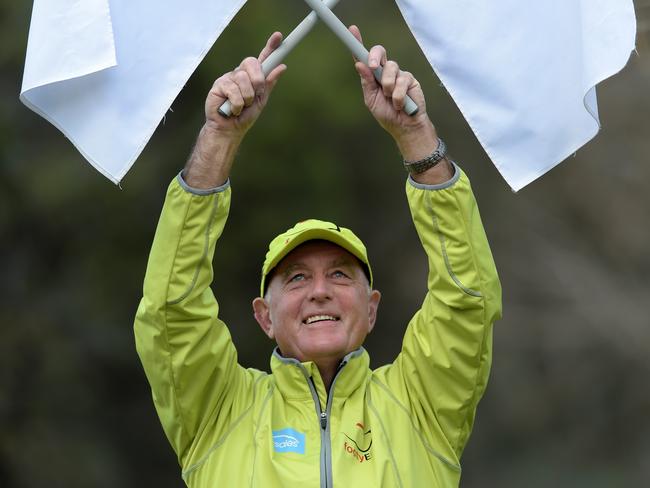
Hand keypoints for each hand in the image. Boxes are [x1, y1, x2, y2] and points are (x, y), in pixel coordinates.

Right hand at [204, 31, 286, 138]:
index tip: (279, 36)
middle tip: (255, 94)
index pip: (263, 58)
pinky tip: (232, 109)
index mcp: (253, 76)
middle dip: (257, 80)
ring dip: (246, 97)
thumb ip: (269, 83)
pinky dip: (237, 104)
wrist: (230, 130)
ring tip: (241, 107)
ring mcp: (229, 78)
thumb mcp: (261, 100)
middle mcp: (241, 74)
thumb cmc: (244, 116)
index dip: (271, 47)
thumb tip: (282, 66)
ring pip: (243, 78)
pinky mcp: (219, 85)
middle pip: (252, 63)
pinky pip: (233, 90)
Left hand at [349, 26, 451, 183]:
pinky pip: (402, 81)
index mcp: (373, 76)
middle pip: (380, 52)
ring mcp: (398, 74)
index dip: (358, 43)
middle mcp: (385, 72)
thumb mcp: (371, 100)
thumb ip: (366, 82)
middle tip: (373, 66)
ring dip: (388, 86)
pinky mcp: (410, 80)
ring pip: (390, 68)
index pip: (365, 57)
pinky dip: (398, 96)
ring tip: (391, 100)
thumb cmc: (387, 115)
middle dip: (375, 56)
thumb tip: (359, 64)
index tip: (352, 31)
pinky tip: (401, 105)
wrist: (404, 127)